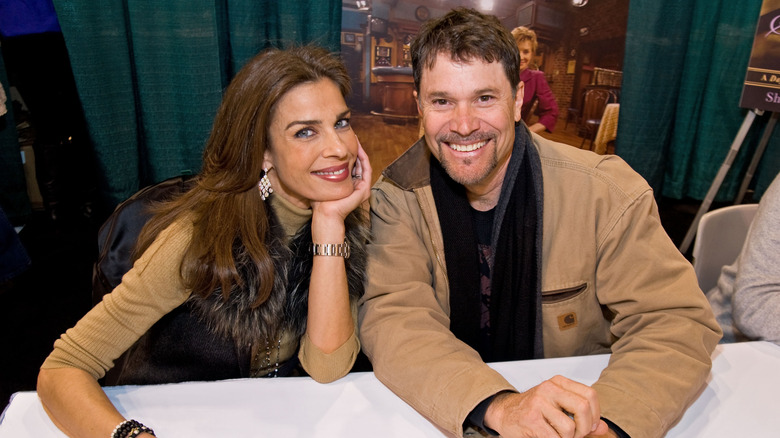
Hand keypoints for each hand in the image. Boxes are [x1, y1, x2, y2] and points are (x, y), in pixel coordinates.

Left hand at [310, 138, 371, 222]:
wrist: (325, 213)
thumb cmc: (320, 201)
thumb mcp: (322, 181)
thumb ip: (323, 172)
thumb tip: (314, 159)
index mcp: (349, 184)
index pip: (352, 165)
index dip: (349, 152)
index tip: (344, 140)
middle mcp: (357, 186)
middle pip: (359, 163)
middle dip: (355, 149)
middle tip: (352, 135)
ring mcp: (363, 188)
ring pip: (364, 164)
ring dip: (360, 151)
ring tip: (356, 139)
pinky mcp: (364, 189)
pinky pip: (366, 169)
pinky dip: (363, 158)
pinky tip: (358, 148)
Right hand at [483, 375, 607, 437]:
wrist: (504, 413)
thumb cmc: (534, 411)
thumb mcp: (560, 409)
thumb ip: (583, 418)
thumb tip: (604, 428)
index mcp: (559, 382)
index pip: (590, 395)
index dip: (596, 415)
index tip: (589, 426)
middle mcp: (549, 388)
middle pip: (583, 408)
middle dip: (585, 429)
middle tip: (577, 435)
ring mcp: (538, 402)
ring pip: (570, 428)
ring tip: (559, 436)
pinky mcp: (531, 418)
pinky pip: (555, 437)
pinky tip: (548, 437)